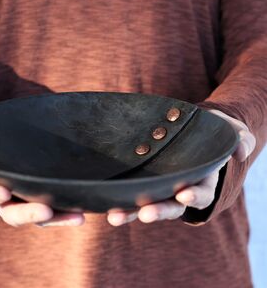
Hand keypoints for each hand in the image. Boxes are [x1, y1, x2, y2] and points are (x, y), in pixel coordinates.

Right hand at [0, 115, 84, 227]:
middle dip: (28, 212)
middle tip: (47, 211)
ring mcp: (20, 196)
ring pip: (36, 213)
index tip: (4, 192)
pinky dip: (65, 209)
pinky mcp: (37, 192)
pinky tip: (83, 208)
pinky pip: (51, 204)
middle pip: (12, 212)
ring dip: (56, 217)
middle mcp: (0, 196)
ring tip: (77, 216)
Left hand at [107, 109, 255, 225]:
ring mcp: (158, 187)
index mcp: (201, 180)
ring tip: (115, 216)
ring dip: (132, 212)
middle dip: (159, 210)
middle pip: (170, 206)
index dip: (194, 196)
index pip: (200, 192)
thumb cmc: (209, 132)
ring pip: (146, 204)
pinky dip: (118, 199)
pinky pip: (130, 193)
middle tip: (146, 213)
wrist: (188, 131)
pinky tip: (104, 203)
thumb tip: (241, 149)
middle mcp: (178, 189)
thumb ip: (236, 138)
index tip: (183, 194)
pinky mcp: (141, 182)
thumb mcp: (226, 130)